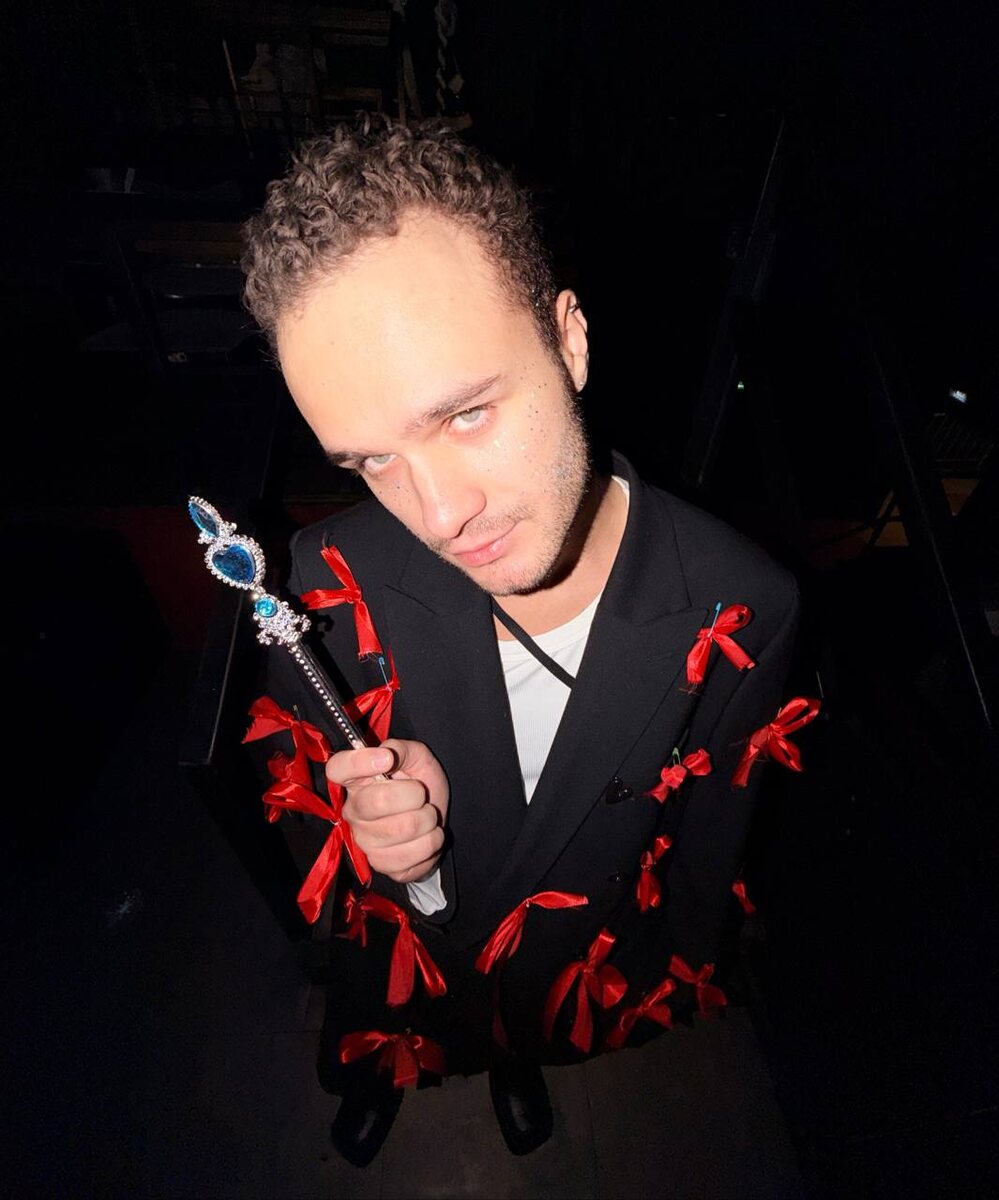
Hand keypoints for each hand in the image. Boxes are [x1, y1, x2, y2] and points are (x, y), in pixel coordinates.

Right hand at [327, 740, 449, 884]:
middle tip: (422, 796)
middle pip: (376, 802)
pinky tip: (427, 837)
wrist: (436, 821)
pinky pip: (409, 856)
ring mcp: (364, 840)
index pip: (337, 768)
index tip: (387, 760)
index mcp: (357, 780)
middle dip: (414, 796)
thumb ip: (401, 749)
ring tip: (428, 817)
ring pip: (400, 830)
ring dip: (427, 821)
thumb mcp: (417, 758)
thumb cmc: (420, 784)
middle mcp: (353, 811)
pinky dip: (430, 843)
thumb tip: (386, 753)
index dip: (359, 763)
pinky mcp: (380, 863)